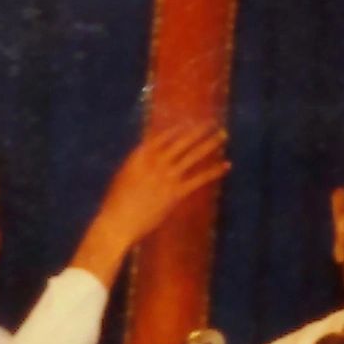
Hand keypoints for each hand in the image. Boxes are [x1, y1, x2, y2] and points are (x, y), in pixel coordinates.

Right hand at [71, 123, 229, 284]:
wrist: (118, 221)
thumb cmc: (116, 202)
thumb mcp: (124, 175)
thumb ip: (138, 163)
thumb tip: (148, 155)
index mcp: (140, 155)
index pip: (163, 136)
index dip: (179, 128)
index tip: (190, 121)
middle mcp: (155, 161)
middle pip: (181, 141)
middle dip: (198, 130)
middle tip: (212, 121)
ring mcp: (167, 176)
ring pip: (193, 155)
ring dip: (209, 144)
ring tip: (223, 134)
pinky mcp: (176, 193)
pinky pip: (199, 179)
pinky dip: (214, 171)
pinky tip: (226, 165)